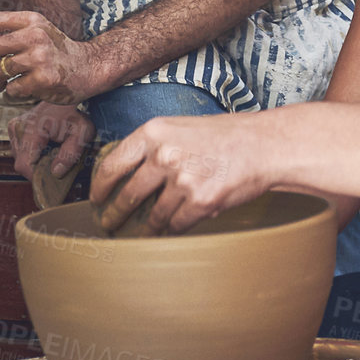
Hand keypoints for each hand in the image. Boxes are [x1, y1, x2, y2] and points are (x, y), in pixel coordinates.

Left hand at [0, 9, 100, 103]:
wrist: (88, 67)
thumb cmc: (54, 49)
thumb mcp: (29, 30)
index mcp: (30, 20)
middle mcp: (36, 35)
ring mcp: (41, 58)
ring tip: (7, 82)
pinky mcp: (44, 80)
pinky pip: (12, 89)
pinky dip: (13, 93)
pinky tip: (25, 88)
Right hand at [7, 100, 94, 180]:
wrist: (66, 95)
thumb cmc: (75, 113)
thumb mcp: (82, 133)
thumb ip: (70, 154)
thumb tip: (56, 173)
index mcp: (32, 129)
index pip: (25, 165)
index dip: (37, 177)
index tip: (51, 179)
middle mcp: (18, 128)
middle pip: (21, 164)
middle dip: (38, 169)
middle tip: (56, 164)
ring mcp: (14, 128)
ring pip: (19, 159)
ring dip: (34, 161)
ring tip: (51, 152)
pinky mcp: (14, 128)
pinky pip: (19, 150)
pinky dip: (31, 153)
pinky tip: (44, 147)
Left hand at [90, 114, 271, 234]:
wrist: (263, 145)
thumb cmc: (225, 136)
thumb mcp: (182, 127)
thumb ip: (155, 146)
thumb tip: (128, 172)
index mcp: (154, 132)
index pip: (112, 164)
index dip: (100, 186)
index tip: (96, 198)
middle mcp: (164, 156)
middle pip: (127, 195)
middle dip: (115, 214)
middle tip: (109, 223)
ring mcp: (181, 181)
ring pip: (153, 215)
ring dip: (146, 227)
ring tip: (142, 231)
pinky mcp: (199, 202)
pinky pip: (176, 224)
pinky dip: (173, 228)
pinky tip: (173, 227)